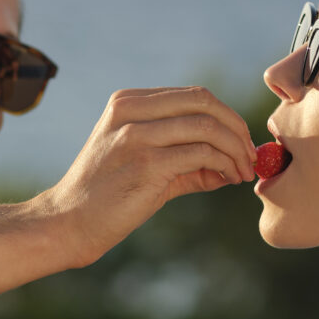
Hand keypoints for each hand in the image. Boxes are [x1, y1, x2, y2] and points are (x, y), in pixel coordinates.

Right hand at [28, 87, 256, 265]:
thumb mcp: (143, 165)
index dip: (226, 117)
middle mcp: (129, 112)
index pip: (193, 96)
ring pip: (207, 127)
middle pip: (204, 102)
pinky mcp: (145, 163)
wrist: (68, 223)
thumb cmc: (105, 197)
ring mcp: (136, 135)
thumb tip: (231, 165)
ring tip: (242, 172)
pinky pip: (201, 154)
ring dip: (236, 149)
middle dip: (237, 128)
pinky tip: (227, 179)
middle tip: (250, 155)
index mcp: (127, 103)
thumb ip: (186, 160)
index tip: (242, 142)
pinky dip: (223, 164)